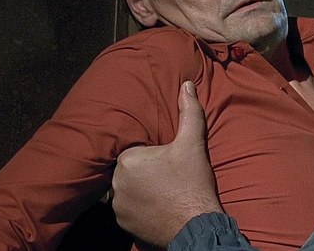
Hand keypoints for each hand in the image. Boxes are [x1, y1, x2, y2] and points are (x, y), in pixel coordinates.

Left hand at [111, 81, 222, 247]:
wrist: (197, 227)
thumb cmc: (193, 184)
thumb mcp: (193, 144)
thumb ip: (189, 112)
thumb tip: (187, 85)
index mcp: (129, 159)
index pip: (135, 150)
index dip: (152, 154)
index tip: (167, 161)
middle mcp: (116, 183)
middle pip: (130, 169)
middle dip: (145, 171)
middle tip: (167, 177)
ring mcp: (118, 206)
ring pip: (127, 189)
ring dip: (140, 189)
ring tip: (162, 192)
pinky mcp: (123, 224)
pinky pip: (127, 209)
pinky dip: (139, 207)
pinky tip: (157, 206)